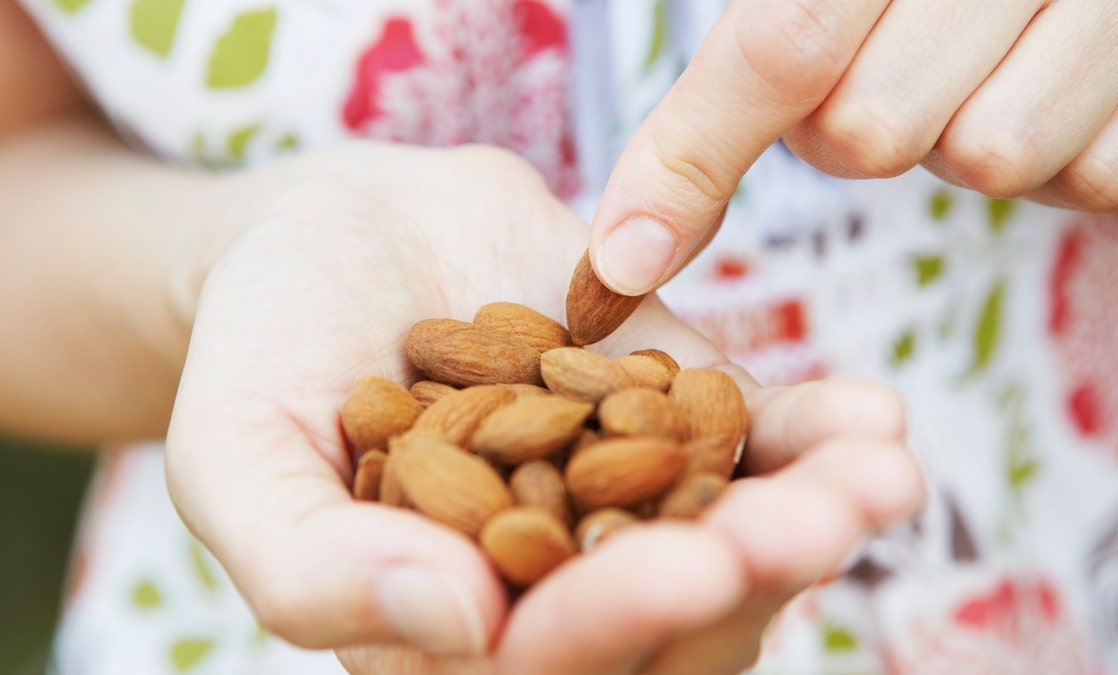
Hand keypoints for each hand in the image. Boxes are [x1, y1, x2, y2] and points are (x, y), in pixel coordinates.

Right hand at [164, 142, 923, 672]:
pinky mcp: (672, 410)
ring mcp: (626, 497)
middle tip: (819, 526)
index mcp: (456, 631)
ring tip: (876, 477)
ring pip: (734, 537)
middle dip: (747, 577)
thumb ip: (314, 567)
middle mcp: (557, 583)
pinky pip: (753, 440)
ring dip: (812, 514)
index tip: (686, 568)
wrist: (332, 236)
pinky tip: (868, 416)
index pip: (547, 666)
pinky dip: (812, 434)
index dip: (617, 627)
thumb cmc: (263, 352)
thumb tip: (459, 625)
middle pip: (672, 621)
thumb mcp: (240, 460)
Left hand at [589, 0, 1117, 294]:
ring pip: (991, 160)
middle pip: (873, 131)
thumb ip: (762, 52)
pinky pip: (1098, 174)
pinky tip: (1084, 84)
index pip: (781, 43)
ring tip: (1003, 63)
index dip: (693, 157)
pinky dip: (1075, 155)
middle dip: (861, 127)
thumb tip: (628, 240)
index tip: (622, 264)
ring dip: (972, 138)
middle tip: (905, 61)